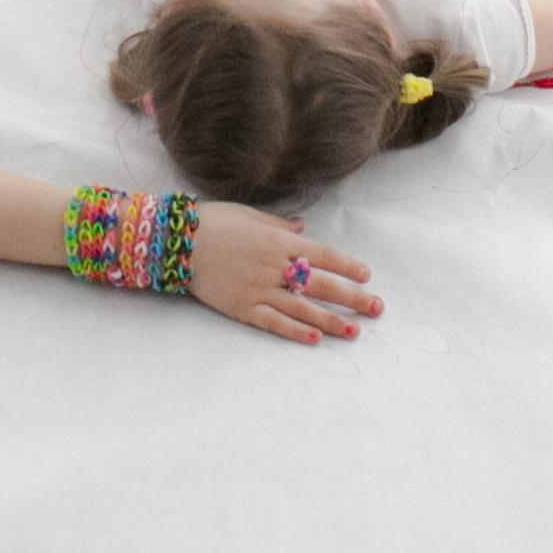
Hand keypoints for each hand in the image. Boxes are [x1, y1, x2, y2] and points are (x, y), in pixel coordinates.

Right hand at [188, 203, 380, 344]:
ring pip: (302, 308)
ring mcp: (258, 288)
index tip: (366, 276)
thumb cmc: (213, 221)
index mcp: (277, 240)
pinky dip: (294, 330)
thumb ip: (279, 225)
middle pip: (320, 284)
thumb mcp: (249, 215)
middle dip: (351, 298)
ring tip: (354, 331)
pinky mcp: (242, 307)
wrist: (176, 241)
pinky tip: (314, 338)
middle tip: (376, 308)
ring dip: (330, 320)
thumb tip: (302, 228)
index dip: (346, 266)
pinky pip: (273, 321)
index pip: (321, 255)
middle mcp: (273, 266)